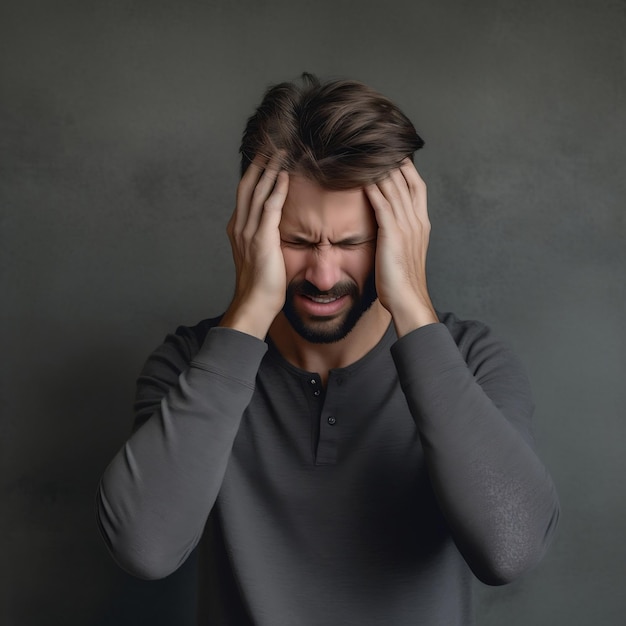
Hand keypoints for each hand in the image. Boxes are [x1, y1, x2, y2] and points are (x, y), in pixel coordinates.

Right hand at [220, 154, 289, 338]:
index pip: (246, 192)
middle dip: (259, 162)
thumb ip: (265, 236)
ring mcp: (248, 231)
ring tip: (281, 151)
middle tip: (272, 143)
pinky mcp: (261, 239)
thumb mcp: (261, 254)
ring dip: (269, 169)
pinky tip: (285, 175)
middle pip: (248, 185)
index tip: (266, 155)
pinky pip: (269, 207)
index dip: (255, 172)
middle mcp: (240, 226)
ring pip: (257, 191)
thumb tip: (277, 227)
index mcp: (238, 228)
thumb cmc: (263, 284)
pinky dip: (277, 188)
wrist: (255, 303)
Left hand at [365, 159, 437, 336]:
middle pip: (406, 180)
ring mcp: (407, 226)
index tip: (393, 152)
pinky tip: (362, 175)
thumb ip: (398, 234)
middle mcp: (416, 220)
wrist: (408, 300)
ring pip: (394, 187)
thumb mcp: (403, 252)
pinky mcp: (393, 234)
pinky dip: (373, 187)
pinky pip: (382, 203)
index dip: (406, 167)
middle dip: (392, 160)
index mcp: (421, 223)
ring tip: (367, 150)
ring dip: (380, 167)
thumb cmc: (401, 281)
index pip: (416, 185)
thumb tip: (387, 225)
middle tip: (377, 142)